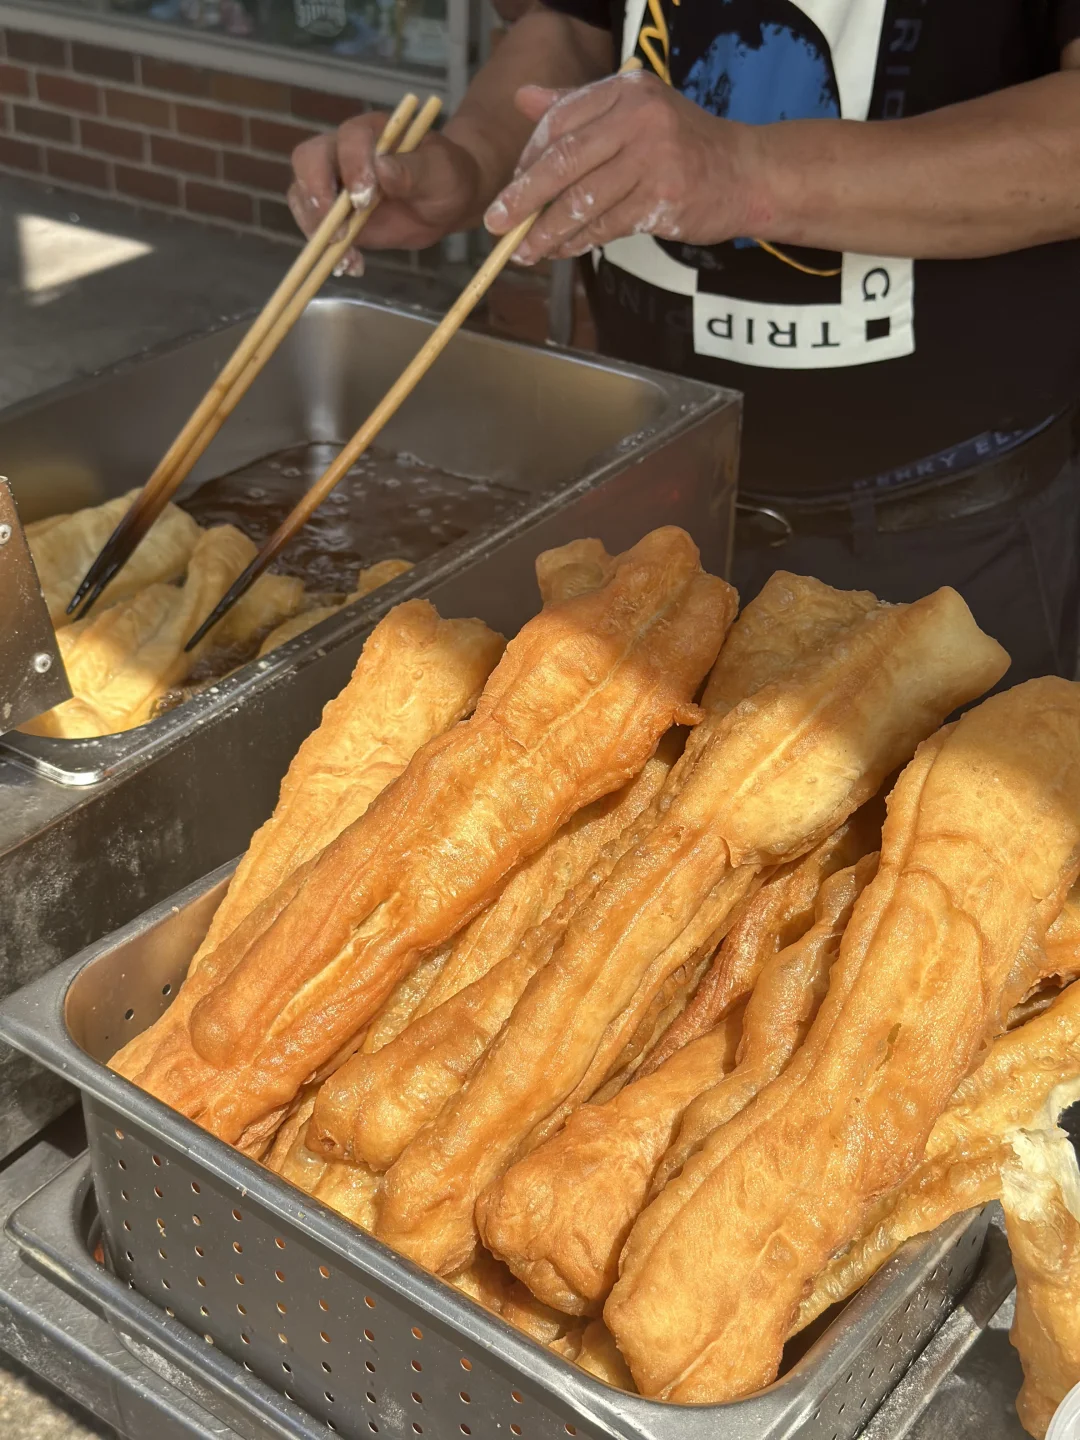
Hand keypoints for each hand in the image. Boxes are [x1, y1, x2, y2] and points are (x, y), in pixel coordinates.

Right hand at [289, 110, 490, 271]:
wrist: (445, 201)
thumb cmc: (445, 177)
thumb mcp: (439, 172)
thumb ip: (413, 170)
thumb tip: (382, 169)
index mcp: (370, 132)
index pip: (347, 140)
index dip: (351, 167)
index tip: (364, 199)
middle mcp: (343, 151)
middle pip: (307, 160)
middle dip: (317, 195)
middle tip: (340, 230)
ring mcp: (333, 182)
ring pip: (301, 195)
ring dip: (317, 229)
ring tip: (346, 257)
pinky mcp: (334, 214)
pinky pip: (315, 226)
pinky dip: (326, 249)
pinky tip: (352, 265)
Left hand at [483, 70, 760, 263]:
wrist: (746, 173)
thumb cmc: (683, 145)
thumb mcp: (633, 113)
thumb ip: (576, 106)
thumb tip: (523, 99)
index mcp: (624, 90)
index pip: (560, 124)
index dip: (527, 161)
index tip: (510, 192)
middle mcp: (637, 117)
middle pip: (564, 161)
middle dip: (524, 197)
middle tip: (496, 224)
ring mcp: (652, 157)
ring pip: (583, 199)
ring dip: (548, 231)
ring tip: (524, 251)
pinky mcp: (663, 197)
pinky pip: (607, 225)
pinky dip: (580, 241)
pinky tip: (562, 251)